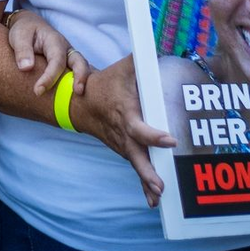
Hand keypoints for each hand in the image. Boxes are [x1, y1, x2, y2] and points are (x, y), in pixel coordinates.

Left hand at [6, 10, 89, 95]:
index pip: (56, 61)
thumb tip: (26, 68)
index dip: (49, 77)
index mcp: (54, 41)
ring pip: (82, 68)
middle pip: (79, 62)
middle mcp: (66, 49)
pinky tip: (79, 97)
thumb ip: (22, 50)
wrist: (29, 24)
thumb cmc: (24, 30)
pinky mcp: (68, 65)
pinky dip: (82, 82)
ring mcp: (69, 57)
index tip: (38, 91)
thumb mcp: (19, 35)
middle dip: (80, 77)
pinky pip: (78, 73)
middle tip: (78, 92)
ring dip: (83, 81)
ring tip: (80, 97)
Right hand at [70, 54, 174, 208]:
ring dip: (146, 181)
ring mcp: (122, 144)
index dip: (153, 135)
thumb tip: (160, 48)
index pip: (139, 127)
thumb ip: (143, 60)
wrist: (79, 103)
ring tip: (159, 196)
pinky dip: (143, 186)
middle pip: (136, 154)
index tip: (169, 140)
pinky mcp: (124, 150)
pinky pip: (135, 168)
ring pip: (136, 164)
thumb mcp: (124, 68)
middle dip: (147, 170)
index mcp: (125, 113)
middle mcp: (123, 133)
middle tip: (160, 184)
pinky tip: (154, 202)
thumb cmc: (106, 83)